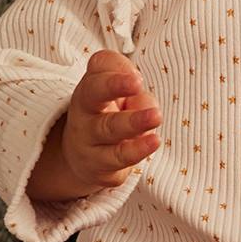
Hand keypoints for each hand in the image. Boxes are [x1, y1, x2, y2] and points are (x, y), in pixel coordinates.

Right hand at [29, 50, 161, 200]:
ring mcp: (91, 143)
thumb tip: (139, 89)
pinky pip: (120, 159)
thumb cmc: (105, 115)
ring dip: (133, 122)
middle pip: (94, 96)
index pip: (97, 73)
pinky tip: (153, 140)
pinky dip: (137, 150)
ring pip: (110, 130)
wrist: (84, 158)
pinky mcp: (102, 168)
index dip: (114, 74)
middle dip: (115, 86)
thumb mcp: (113, 91)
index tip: (136, 78)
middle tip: (138, 83)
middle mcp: (84, 116)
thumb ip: (125, 78)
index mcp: (88, 93)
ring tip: (156, 115)